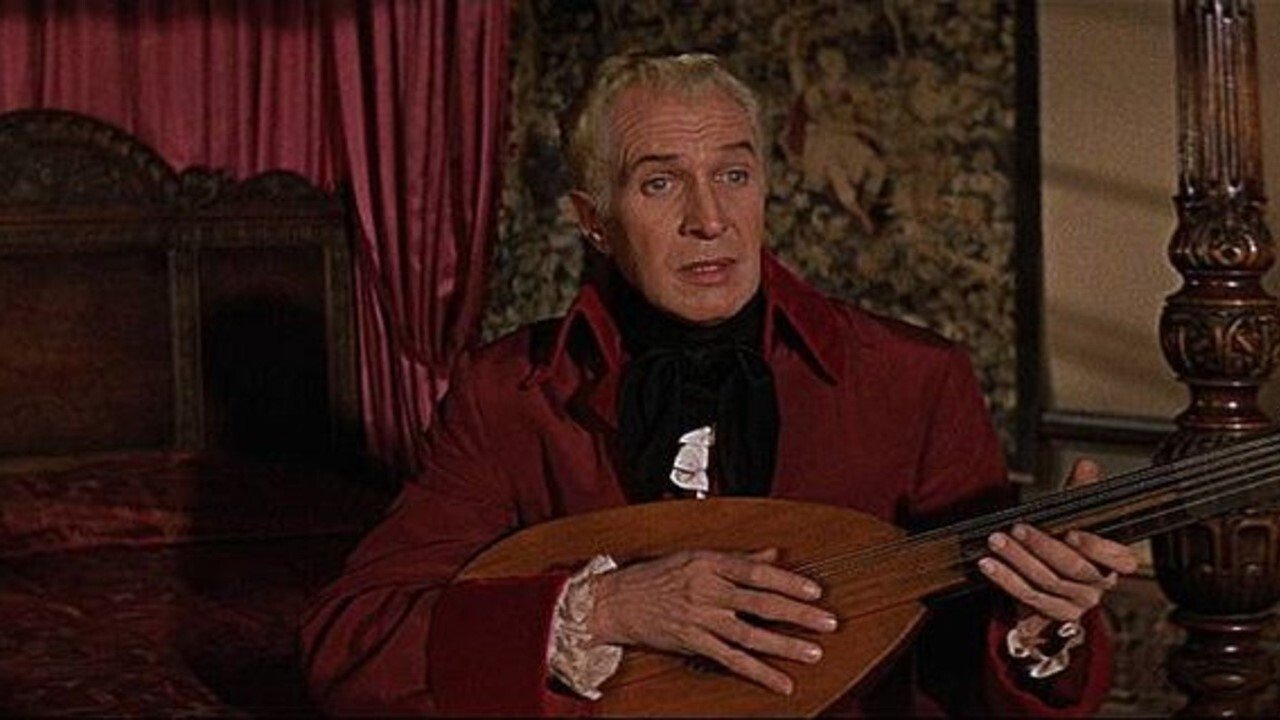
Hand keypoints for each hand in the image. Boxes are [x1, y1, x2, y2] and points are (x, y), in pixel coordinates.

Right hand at [586, 548, 836, 694]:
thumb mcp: (695, 557)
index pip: (756, 572)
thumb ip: (738, 558)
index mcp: (709, 563)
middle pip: (761, 604)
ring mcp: (700, 618)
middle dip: (798, 614)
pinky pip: (731, 660)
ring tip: (813, 653)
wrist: (615, 601)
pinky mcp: (692, 642)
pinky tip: (781, 682)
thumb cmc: (655, 576)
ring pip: (750, 635)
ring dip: (784, 646)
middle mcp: (706, 590)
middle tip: (828, 622)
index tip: (815, 591)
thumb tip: (774, 554)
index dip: (788, 581)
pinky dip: (758, 673)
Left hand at [979, 459, 1140, 622]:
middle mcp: (1099, 585)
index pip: (1121, 559)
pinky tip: (989, 565)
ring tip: (996, 541)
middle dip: (1043, 547)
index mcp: (1113, 561)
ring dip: (1018, 561)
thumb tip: (1085, 465)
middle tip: (1018, 528)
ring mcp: (1078, 603)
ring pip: (1047, 583)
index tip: (1072, 533)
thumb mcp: (1074, 514)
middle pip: (1074, 569)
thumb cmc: (1064, 540)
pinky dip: (1006, 581)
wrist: (1046, 575)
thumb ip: (1080, 491)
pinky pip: (1029, 599)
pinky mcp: (1054, 615)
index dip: (1097, 548)